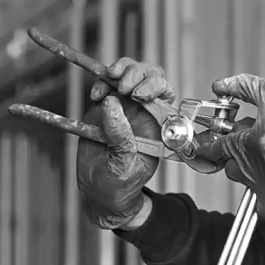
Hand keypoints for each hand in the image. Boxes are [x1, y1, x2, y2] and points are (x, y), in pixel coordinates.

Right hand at [77, 58, 175, 229]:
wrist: (99, 193)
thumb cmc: (120, 185)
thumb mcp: (124, 166)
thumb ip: (121, 138)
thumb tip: (111, 105)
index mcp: (159, 127)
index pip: (167, 96)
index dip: (157, 87)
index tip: (140, 95)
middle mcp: (145, 113)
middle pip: (151, 77)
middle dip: (140, 74)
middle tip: (124, 86)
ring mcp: (125, 107)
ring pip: (131, 75)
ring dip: (122, 71)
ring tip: (110, 80)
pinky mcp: (106, 107)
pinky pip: (107, 84)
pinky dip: (102, 82)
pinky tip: (96, 93)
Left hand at [196, 74, 264, 218]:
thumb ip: (240, 88)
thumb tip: (220, 84)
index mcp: (251, 146)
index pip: (217, 152)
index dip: (212, 147)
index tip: (214, 148)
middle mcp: (264, 172)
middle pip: (235, 174)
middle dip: (241, 161)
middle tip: (255, 148)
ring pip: (257, 196)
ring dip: (261, 182)